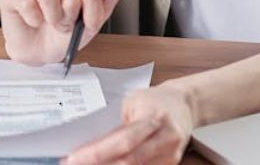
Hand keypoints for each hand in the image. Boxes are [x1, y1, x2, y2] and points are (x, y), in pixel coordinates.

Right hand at [0, 0, 123, 65]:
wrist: (42, 51)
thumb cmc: (66, 28)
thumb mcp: (96, 15)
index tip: (91, 20)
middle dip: (72, 13)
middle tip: (67, 23)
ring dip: (54, 17)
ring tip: (52, 22)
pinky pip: (27, 4)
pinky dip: (35, 20)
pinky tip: (34, 21)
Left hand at [66, 84, 195, 164]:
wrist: (185, 104)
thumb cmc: (155, 100)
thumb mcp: (133, 102)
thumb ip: (117, 123)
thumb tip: (89, 142)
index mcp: (154, 118)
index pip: (123, 140)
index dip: (98, 152)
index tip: (73, 158)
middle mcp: (165, 139)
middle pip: (129, 160)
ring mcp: (170, 156)